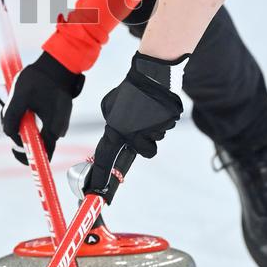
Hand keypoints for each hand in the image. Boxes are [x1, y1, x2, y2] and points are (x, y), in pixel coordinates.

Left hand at [0, 52, 84, 164]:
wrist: (58, 62)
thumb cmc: (38, 79)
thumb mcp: (18, 98)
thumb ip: (11, 118)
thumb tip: (9, 134)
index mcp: (52, 129)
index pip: (43, 154)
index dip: (27, 156)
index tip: (14, 148)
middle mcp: (58, 129)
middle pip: (36, 141)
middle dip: (20, 133)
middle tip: (9, 117)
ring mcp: (58, 120)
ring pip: (37, 129)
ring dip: (23, 122)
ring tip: (15, 103)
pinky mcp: (56, 112)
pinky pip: (41, 120)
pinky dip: (29, 114)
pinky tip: (23, 100)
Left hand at [82, 51, 187, 201]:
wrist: (152, 74)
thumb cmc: (130, 90)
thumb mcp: (110, 105)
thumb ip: (112, 124)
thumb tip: (115, 134)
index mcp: (118, 129)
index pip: (106, 158)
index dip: (102, 176)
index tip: (98, 192)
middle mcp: (135, 133)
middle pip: (143, 152)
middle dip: (144, 142)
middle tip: (142, 126)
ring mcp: (153, 129)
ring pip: (155, 140)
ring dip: (153, 130)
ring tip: (149, 111)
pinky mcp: (168, 123)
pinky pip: (165, 129)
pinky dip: (162, 121)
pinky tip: (158, 108)